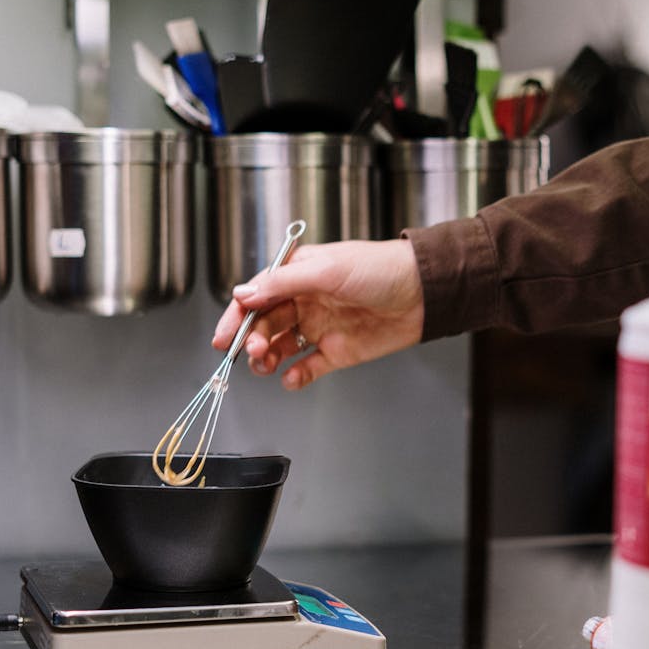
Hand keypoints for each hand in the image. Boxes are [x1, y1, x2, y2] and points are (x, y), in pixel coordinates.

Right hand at [213, 239, 424, 389]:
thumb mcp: (328, 269)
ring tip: (267, 366)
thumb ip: (283, 283)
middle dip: (251, 340)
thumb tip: (244, 294)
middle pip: (264, 324)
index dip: (236, 315)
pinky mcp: (337, 352)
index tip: (224, 336)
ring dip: (268, 359)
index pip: (256, 295)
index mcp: (298, 274)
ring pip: (280, 347)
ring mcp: (320, 327)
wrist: (424, 293)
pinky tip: (291, 379)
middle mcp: (305, 300)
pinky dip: (296, 376)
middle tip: (251, 352)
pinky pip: (307, 368)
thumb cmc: (381, 269)